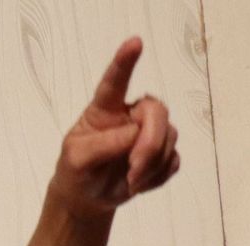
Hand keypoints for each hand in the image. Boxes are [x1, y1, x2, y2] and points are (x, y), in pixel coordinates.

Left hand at [53, 37, 180, 216]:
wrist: (87, 198)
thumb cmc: (76, 172)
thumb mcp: (76, 160)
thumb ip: (101, 145)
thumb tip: (134, 134)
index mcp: (106, 108)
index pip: (115, 81)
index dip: (125, 62)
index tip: (134, 43)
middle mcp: (132, 113)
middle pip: (157, 111)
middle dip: (150, 142)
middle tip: (133, 168)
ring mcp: (149, 133)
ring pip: (170, 137)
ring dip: (151, 164)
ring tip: (129, 180)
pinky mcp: (162, 154)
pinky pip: (173, 160)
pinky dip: (157, 177)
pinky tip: (139, 183)